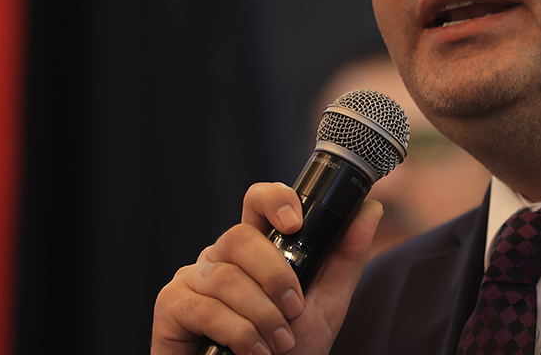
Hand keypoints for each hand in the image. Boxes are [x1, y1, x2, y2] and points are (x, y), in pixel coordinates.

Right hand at [152, 182, 382, 354]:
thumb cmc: (287, 351)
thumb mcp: (326, 304)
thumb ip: (345, 258)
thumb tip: (369, 209)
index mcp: (255, 249)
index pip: (257, 201)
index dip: (274, 200)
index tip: (296, 223)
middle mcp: (221, 257)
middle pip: (240, 237)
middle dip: (276, 277)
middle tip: (294, 311)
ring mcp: (193, 279)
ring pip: (226, 276)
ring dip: (261, 315)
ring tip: (279, 343)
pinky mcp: (171, 306)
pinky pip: (204, 307)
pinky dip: (238, 332)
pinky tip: (253, 352)